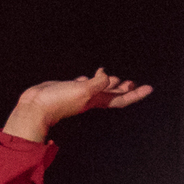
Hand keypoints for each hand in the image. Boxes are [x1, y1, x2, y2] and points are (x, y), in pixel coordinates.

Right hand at [3, 69, 151, 142]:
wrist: (34, 107)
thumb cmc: (57, 101)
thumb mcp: (82, 91)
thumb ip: (97, 84)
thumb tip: (108, 76)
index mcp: (95, 101)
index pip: (121, 99)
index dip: (136, 94)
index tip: (149, 88)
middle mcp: (89, 99)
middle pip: (112, 95)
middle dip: (124, 90)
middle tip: (135, 84)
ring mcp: (78, 95)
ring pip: (99, 89)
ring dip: (110, 84)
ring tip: (119, 79)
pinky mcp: (67, 89)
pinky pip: (84, 84)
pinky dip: (91, 80)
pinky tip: (92, 76)